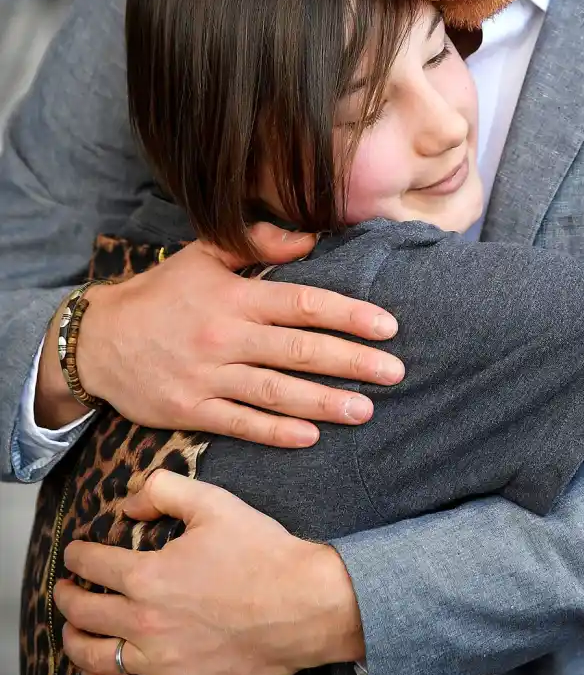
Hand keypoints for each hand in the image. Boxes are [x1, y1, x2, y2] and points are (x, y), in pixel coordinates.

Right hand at [35, 223, 401, 446]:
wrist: (96, 340)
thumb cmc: (159, 294)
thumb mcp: (203, 254)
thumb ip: (258, 243)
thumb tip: (310, 237)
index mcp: (235, 297)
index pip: (302, 304)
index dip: (347, 315)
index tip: (386, 326)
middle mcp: (225, 336)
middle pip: (299, 350)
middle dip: (351, 362)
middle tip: (395, 372)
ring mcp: (208, 376)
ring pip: (276, 392)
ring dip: (324, 402)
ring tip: (366, 410)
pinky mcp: (190, 410)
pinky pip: (240, 423)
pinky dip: (275, 432)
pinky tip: (310, 437)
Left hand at [55, 469, 363, 674]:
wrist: (303, 604)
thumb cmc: (262, 552)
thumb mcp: (214, 502)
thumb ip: (164, 490)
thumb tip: (128, 503)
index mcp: (148, 575)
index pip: (92, 564)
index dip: (77, 555)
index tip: (75, 552)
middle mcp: (144, 621)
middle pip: (83, 611)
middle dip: (66, 596)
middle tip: (64, 588)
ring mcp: (159, 660)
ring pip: (93, 657)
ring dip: (72, 641)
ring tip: (71, 630)